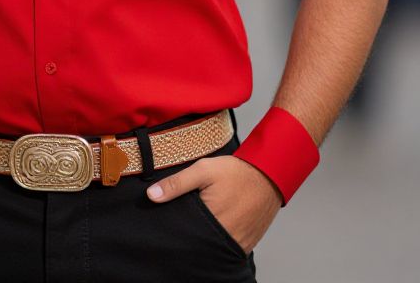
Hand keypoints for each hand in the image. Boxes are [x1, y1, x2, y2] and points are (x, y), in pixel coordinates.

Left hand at [146, 154, 280, 254]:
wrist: (268, 175)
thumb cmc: (235, 172)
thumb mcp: (203, 170)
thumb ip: (177, 184)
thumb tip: (151, 195)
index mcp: (211, 220)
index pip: (183, 233)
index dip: (173, 229)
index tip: (166, 222)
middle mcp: (224, 238)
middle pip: (196, 244)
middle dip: (187, 235)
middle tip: (182, 222)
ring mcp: (236, 244)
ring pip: (210, 248)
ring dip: (201, 239)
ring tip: (196, 225)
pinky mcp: (245, 245)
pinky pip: (225, 249)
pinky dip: (216, 241)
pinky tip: (211, 228)